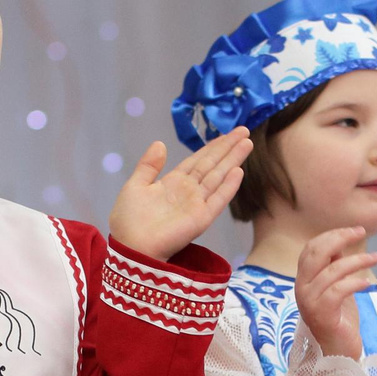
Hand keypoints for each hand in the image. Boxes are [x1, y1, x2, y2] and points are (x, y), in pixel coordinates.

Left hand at [110, 129, 249, 260]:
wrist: (129, 245)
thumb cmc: (128, 219)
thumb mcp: (135, 185)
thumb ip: (148, 165)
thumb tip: (160, 143)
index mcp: (173, 182)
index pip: (198, 160)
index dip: (213, 146)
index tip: (228, 133)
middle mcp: (189, 191)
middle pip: (213, 165)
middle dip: (228, 148)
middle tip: (245, 130)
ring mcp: (197, 204)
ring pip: (218, 177)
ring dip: (233, 160)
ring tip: (248, 143)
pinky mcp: (201, 219)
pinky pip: (217, 200)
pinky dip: (228, 187)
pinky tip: (238, 172)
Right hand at [293, 227, 376, 360]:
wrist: (337, 353)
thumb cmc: (339, 320)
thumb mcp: (338, 287)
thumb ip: (335, 267)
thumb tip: (341, 243)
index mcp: (304, 279)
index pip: (312, 248)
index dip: (332, 235)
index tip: (355, 231)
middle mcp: (301, 288)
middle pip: (316, 253)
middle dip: (340, 238)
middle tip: (361, 233)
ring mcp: (309, 301)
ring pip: (332, 270)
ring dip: (358, 261)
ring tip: (376, 258)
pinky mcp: (321, 314)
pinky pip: (338, 290)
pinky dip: (355, 282)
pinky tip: (367, 283)